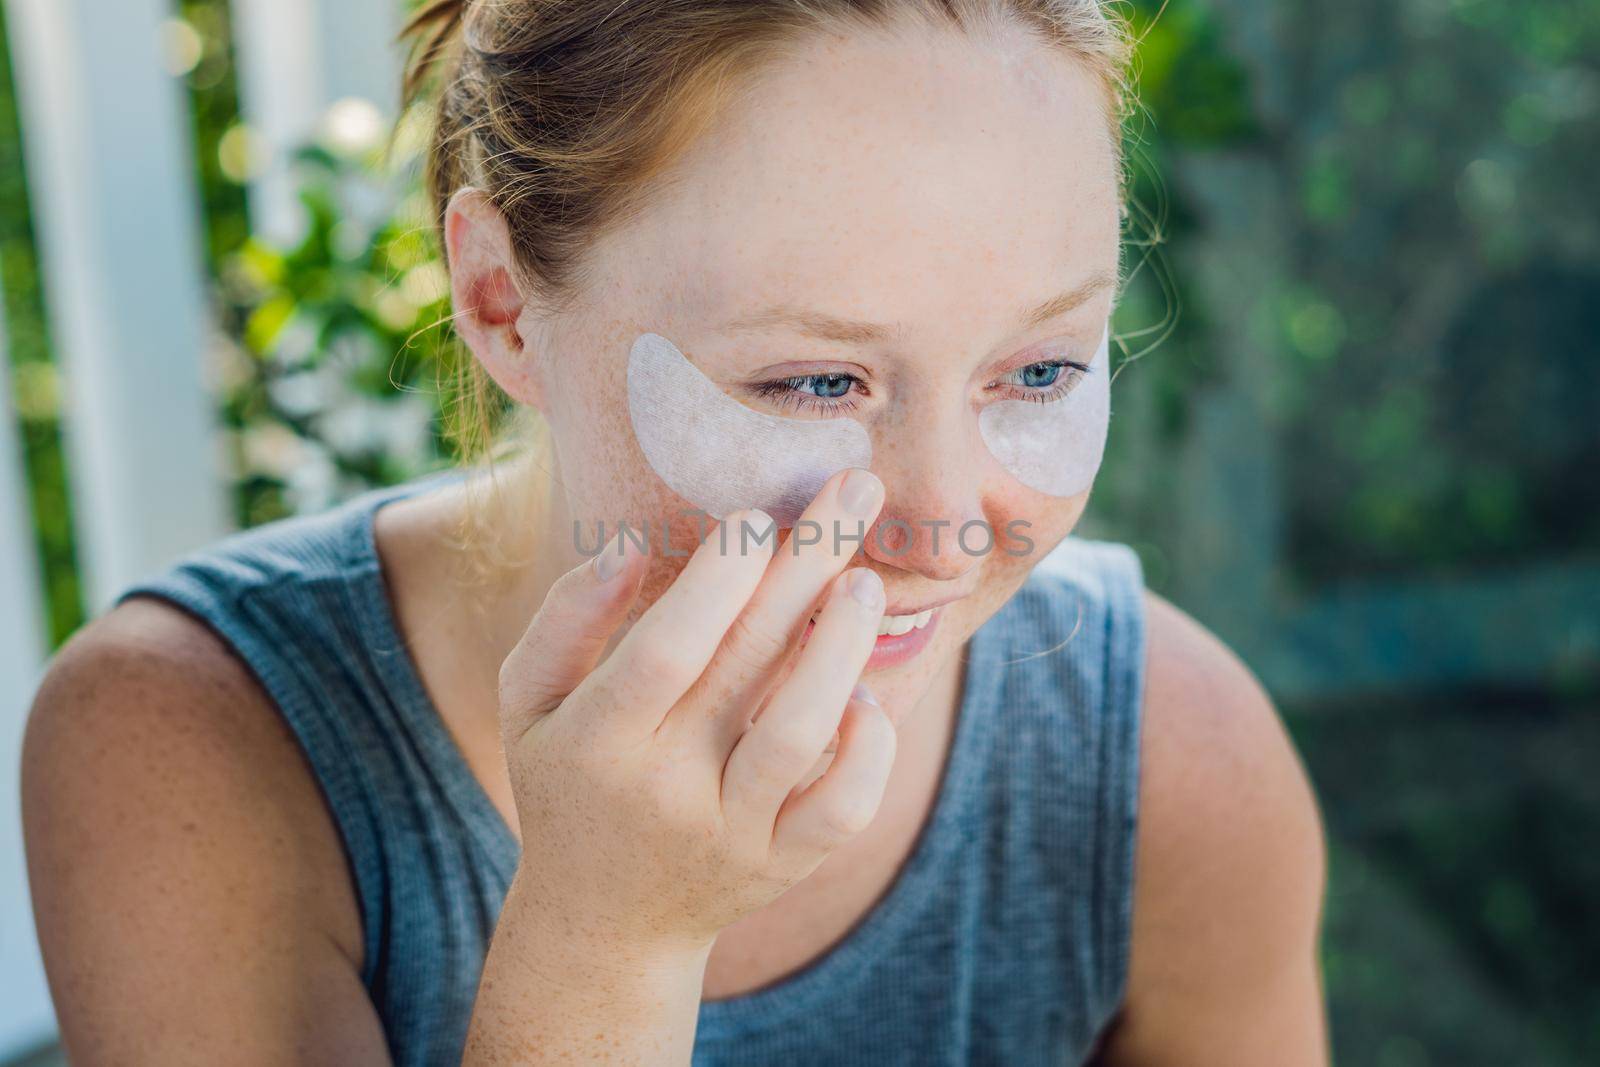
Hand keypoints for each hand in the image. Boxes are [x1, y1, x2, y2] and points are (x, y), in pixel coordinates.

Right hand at [496, 467, 895, 957]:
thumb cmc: (569, 779)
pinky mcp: (783, 865)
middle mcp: (664, 792)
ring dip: (840, 647)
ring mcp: (731, 835)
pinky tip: (866, 693)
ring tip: (867, 580)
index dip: (715, 580)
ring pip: (798, 735)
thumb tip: (624, 542)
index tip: (755, 515)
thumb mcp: (529, 702)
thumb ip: (566, 619)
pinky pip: (842, 809)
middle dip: (805, 566)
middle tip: (855, 490)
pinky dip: (867, 748)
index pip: (663, 652)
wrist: (605, 923)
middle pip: (743, 668)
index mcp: (596, 742)